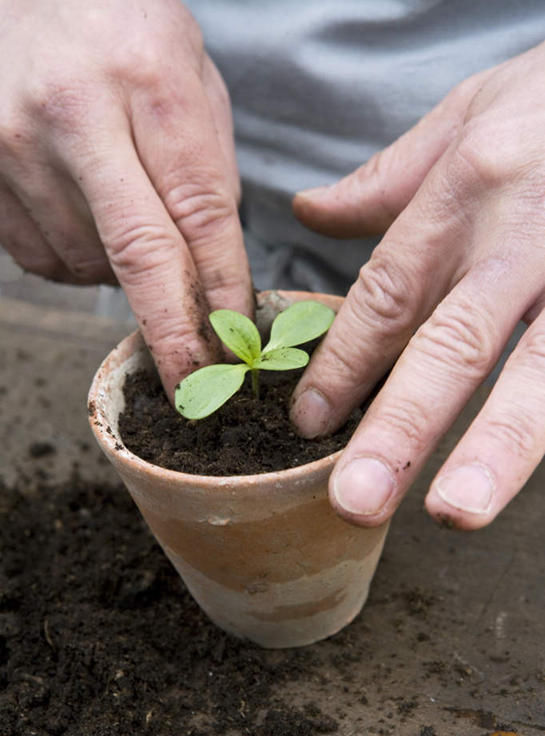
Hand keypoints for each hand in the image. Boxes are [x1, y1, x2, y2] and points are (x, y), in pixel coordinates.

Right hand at [0, 0, 252, 395]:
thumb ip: (209, 169)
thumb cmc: (121, 29)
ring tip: (133, 230)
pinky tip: (89, 225)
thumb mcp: (190, 74)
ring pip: (90, 266)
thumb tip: (215, 267)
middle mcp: (74, 114)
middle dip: (174, 334)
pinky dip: (80, 265)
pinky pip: (45, 260)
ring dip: (126, 281)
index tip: (238, 340)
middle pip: (139, 257)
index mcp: (147, 79)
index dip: (224, 289)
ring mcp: (15, 148)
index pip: (200, 213)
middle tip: (195, 388)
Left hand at [291, 42, 544, 529]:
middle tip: (356, 500)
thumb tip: (310, 211)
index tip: (309, 423)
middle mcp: (524, 238)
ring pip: (540, 369)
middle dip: (402, 426)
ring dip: (496, 446)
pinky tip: (532, 475)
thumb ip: (388, 178)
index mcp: (468, 190)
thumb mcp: (465, 114)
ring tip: (454, 510)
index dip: (344, 364)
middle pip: (452, 343)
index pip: (388, 294)